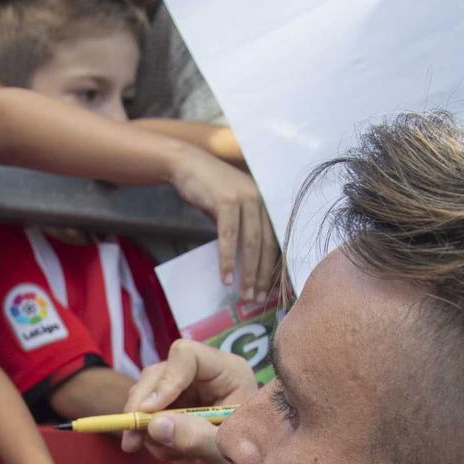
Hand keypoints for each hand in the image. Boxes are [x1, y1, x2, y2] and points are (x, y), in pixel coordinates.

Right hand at [117, 339, 252, 463]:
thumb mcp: (224, 455)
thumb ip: (195, 438)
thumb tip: (156, 425)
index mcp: (228, 373)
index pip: (188, 356)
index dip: (165, 380)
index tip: (150, 411)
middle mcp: (203, 376)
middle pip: (158, 373)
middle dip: (142, 407)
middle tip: (132, 438)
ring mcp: (184, 391)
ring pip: (144, 393)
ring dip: (143, 426)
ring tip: (167, 455)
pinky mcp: (169, 409)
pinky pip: (142, 414)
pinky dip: (144, 435)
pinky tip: (165, 454)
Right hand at [168, 150, 278, 313]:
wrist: (187, 164)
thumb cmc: (208, 190)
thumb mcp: (230, 211)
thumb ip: (242, 230)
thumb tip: (247, 262)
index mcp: (266, 203)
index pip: (275, 240)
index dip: (273, 267)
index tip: (269, 289)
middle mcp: (261, 199)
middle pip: (266, 245)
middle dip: (262, 275)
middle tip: (256, 299)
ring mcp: (245, 198)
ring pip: (251, 243)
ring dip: (248, 272)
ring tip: (244, 294)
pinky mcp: (226, 200)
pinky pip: (229, 236)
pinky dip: (227, 259)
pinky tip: (226, 277)